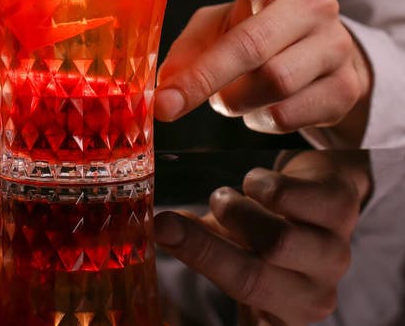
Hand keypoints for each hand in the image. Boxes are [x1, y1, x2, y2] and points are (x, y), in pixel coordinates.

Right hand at [154, 150, 370, 325]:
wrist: (320, 188)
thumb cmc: (269, 224)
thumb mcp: (234, 248)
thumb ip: (201, 245)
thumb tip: (153, 230)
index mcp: (286, 313)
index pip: (241, 305)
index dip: (199, 268)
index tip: (160, 238)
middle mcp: (315, 295)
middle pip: (254, 279)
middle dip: (204, 246)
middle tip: (169, 220)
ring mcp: (335, 254)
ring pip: (278, 242)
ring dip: (238, 213)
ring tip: (224, 199)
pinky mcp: (342, 209)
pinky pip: (295, 199)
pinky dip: (263, 185)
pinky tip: (257, 183)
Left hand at [155, 0, 371, 142]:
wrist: (316, 61)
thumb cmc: (256, 33)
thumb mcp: (219, 28)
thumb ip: (190, 49)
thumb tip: (166, 86)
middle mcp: (313, 4)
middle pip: (255, 42)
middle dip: (205, 76)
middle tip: (168, 103)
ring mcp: (335, 44)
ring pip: (273, 82)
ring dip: (234, 100)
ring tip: (227, 97)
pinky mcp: (346, 87)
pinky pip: (289, 114)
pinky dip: (260, 119)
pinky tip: (260, 107)